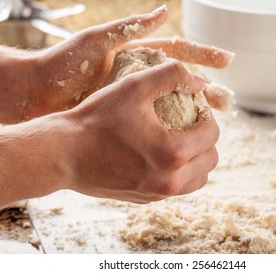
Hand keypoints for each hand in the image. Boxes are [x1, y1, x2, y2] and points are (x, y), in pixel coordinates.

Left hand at [23, 5, 232, 119]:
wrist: (36, 95)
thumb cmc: (62, 65)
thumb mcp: (96, 41)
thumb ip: (129, 28)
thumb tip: (163, 12)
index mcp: (136, 56)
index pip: (178, 52)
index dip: (203, 55)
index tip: (227, 61)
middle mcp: (139, 78)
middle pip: (181, 84)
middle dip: (206, 91)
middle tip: (229, 101)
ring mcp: (132, 101)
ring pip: (171, 108)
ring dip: (193, 115)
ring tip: (214, 124)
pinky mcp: (121, 120)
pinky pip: (151, 126)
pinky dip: (169, 132)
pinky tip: (184, 142)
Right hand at [61, 59, 219, 202]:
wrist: (63, 154)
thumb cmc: (96, 119)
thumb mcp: (134, 86)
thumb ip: (172, 75)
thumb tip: (200, 82)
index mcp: (173, 153)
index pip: (212, 133)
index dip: (207, 114)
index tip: (193, 106)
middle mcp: (170, 181)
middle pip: (211, 158)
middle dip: (206, 136)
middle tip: (189, 122)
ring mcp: (158, 194)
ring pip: (199, 178)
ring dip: (197, 157)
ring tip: (180, 139)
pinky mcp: (146, 200)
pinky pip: (178, 187)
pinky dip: (181, 171)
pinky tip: (163, 154)